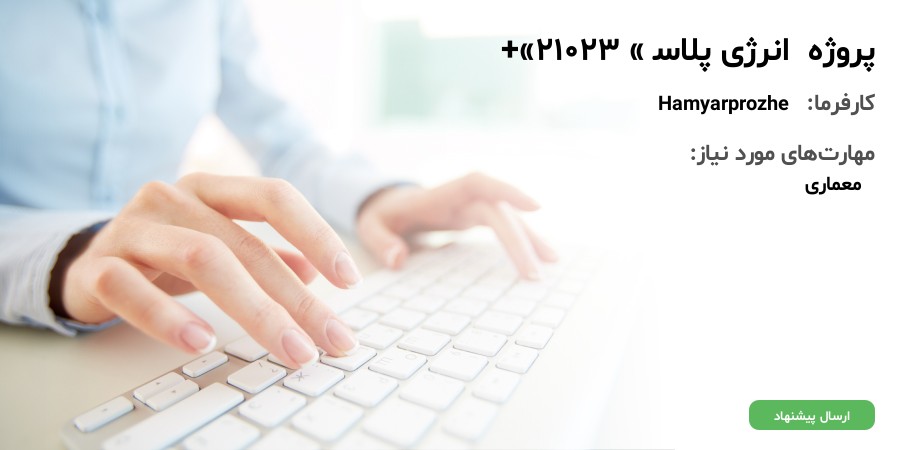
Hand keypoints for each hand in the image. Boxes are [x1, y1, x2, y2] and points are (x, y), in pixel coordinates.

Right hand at [60, 173, 360, 366]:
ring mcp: (133, 228)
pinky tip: (202, 342)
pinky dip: (168, 318)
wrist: (84, 262)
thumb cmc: (165, 253)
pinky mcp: (98, 266)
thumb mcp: (219, 247)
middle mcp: (172, 198)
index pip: (274, 197)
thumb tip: (316, 273)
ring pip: (200, 259)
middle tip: (329, 338)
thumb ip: (265, 254)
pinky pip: (132, 289)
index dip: (317, 233)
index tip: (350, 279)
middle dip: (296, 298)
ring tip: (287, 348)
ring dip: (253, 309)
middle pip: (245, 244)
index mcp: (210, 190)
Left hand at [356, 172, 557, 277]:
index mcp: (441, 194)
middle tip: (535, 273)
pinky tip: (540, 258)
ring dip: (531, 238)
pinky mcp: (477, 218)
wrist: (387, 204)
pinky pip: (505, 226)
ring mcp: (472, 207)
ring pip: (509, 218)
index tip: (536, 207)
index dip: (507, 191)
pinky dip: (522, 241)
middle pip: (499, 211)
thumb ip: (380, 241)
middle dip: (520, 239)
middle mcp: (463, 197)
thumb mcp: (370, 226)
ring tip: (553, 262)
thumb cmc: (382, 214)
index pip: (479, 184)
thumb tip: (398, 259)